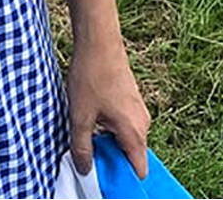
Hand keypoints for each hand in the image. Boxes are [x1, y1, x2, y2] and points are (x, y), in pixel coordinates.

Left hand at [67, 37, 150, 178]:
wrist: (99, 42)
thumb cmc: (91, 76)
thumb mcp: (79, 116)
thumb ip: (82, 147)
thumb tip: (85, 170)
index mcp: (134, 132)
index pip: (139, 170)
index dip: (123, 179)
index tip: (104, 181)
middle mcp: (143, 124)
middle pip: (130, 155)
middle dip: (111, 160)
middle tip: (88, 158)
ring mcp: (138, 111)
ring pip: (125, 138)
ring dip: (108, 142)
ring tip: (85, 136)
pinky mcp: (131, 100)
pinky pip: (123, 124)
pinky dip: (109, 128)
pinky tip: (90, 119)